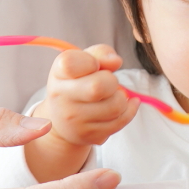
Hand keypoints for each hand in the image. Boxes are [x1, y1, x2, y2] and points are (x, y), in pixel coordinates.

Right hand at [24, 44, 138, 180]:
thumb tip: (116, 62)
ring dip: (121, 98)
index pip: (72, 63)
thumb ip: (101, 53)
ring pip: (115, 106)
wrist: (62, 119)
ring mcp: (73, 120)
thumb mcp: (83, 61)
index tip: (93, 65)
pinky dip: (129, 110)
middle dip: (112, 81)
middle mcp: (61, 97)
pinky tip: (126, 104)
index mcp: (59, 73)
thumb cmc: (78, 81)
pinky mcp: (88, 135)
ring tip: (112, 96)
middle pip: (98, 87)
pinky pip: (121, 121)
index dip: (91, 61)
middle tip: (108, 83)